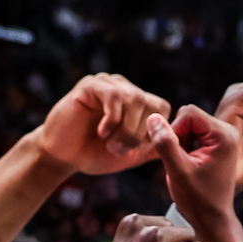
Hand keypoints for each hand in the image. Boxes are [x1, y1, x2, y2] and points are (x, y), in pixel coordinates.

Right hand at [36, 74, 171, 175]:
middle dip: (139, 133)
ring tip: (110, 144)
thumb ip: (152, 148)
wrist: (63, 156)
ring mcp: (108, 84)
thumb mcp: (131, 154)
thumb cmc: (95, 155)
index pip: (162, 107)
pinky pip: (113, 95)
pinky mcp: (90, 85)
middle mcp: (124, 89)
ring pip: (134, 99)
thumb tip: (179, 144)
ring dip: (125, 129)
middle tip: (120, 149)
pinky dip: (112, 119)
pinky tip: (102, 132)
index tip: (138, 150)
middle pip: (150, 103)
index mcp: (136, 104)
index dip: (154, 132)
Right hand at [148, 106, 242, 233]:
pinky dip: (184, 147)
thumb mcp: (177, 171)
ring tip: (184, 165)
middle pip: (189, 116)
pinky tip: (187, 165)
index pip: (188, 112)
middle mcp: (227, 131)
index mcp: (223, 135)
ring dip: (179, 142)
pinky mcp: (217, 144)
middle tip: (179, 162)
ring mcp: (224, 137)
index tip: (173, 154)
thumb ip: (165, 143)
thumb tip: (153, 117)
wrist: (212, 219)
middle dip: (177, 136)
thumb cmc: (197, 200)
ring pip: (189, 125)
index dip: (173, 129)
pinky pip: (193, 134)